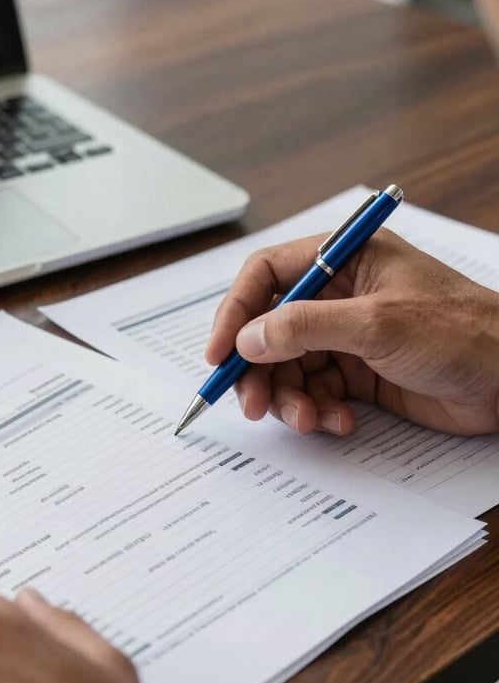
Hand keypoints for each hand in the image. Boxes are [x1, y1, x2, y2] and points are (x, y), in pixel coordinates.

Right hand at [206, 229, 498, 435]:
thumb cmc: (462, 332)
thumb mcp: (377, 323)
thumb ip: (305, 327)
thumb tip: (247, 339)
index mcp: (343, 260)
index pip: (266, 276)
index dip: (236, 312)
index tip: (219, 353)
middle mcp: (338, 295)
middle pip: (270, 330)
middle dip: (259, 370)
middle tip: (253, 405)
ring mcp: (347, 336)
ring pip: (289, 368)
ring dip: (290, 399)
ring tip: (308, 420)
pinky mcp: (358, 374)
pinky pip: (316, 393)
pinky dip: (319, 412)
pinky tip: (342, 422)